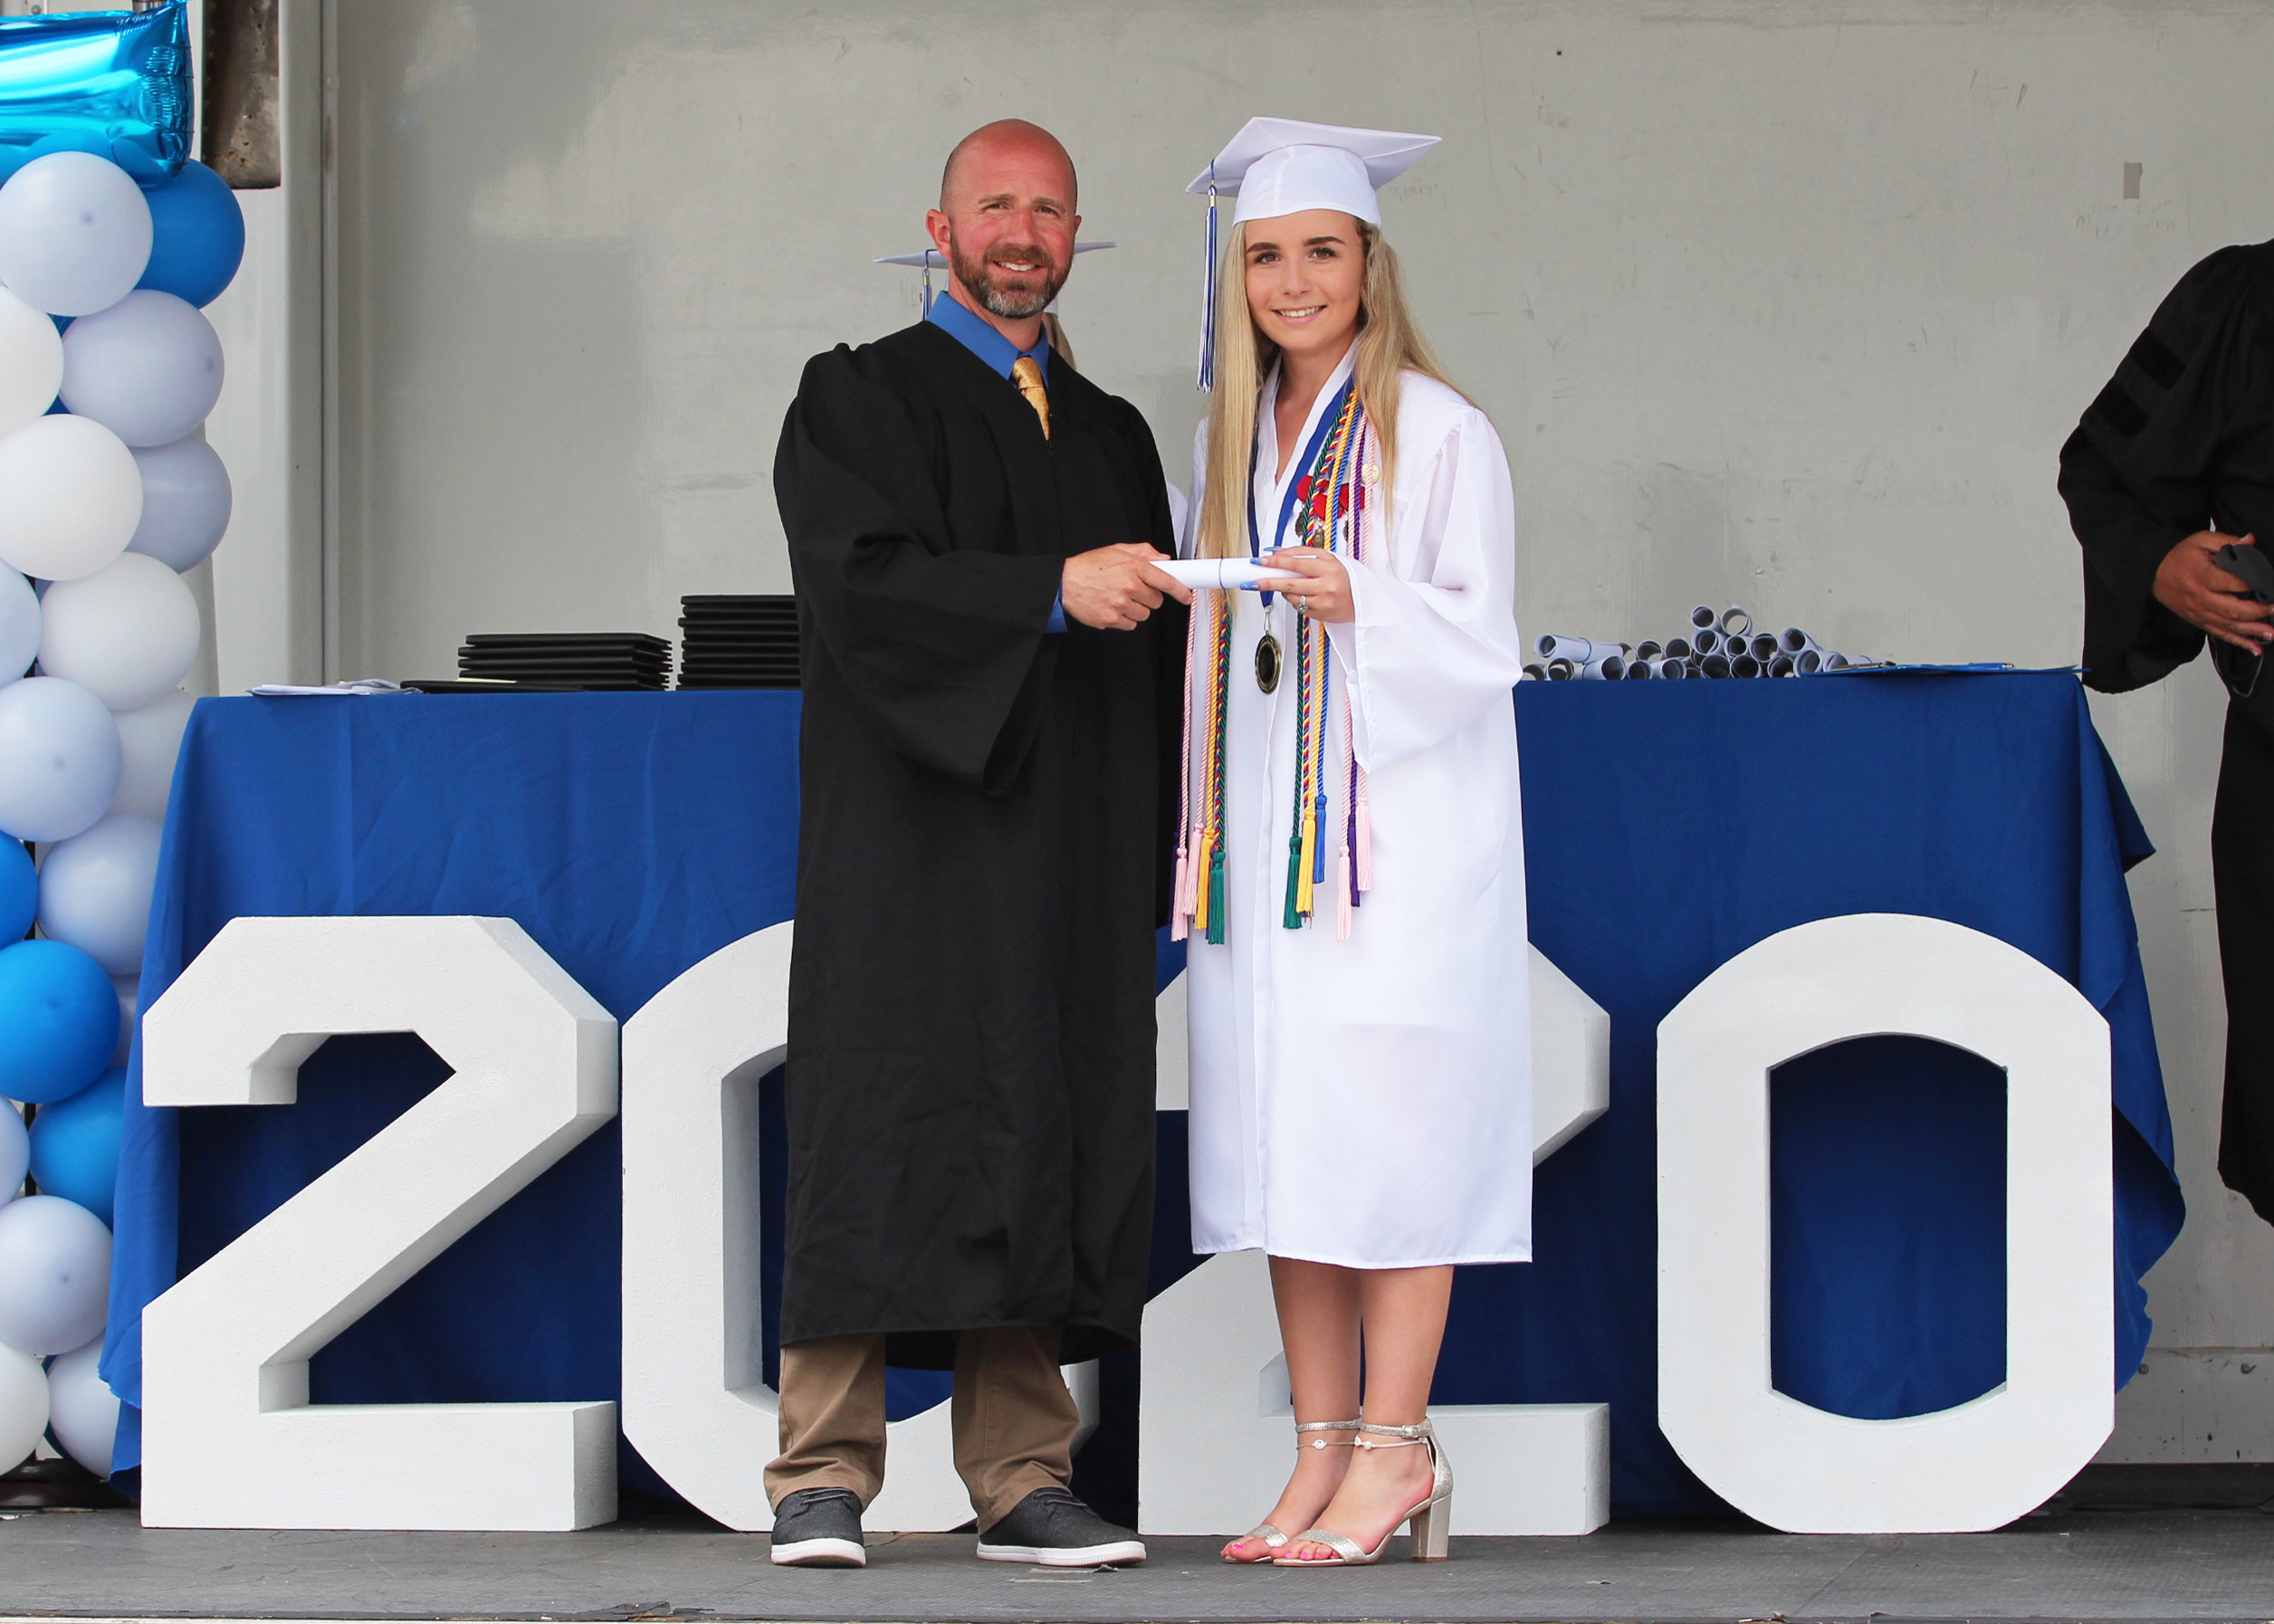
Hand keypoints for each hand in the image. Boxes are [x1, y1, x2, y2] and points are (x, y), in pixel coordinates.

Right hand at [1062, 544, 1190, 630]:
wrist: (1063, 583)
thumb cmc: (1088, 567)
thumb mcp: (1116, 550)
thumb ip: (1143, 552)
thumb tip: (1163, 559)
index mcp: (1133, 567)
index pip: (1166, 581)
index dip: (1180, 591)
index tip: (1186, 596)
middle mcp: (1128, 586)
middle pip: (1156, 601)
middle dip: (1148, 597)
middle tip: (1133, 591)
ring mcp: (1120, 605)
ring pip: (1144, 615)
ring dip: (1136, 609)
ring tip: (1119, 598)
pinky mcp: (1111, 619)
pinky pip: (1130, 625)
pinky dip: (1124, 619)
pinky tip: (1112, 608)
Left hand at [1265, 548, 1353, 623]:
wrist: (1361, 601)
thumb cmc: (1344, 577)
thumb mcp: (1328, 558)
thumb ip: (1302, 553)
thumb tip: (1277, 551)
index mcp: (1328, 569)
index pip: (1296, 564)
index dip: (1275, 562)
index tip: (1260, 561)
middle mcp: (1325, 587)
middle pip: (1289, 584)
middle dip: (1267, 582)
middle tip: (1251, 581)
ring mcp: (1321, 603)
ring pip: (1291, 597)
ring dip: (1283, 590)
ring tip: (1291, 583)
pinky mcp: (1318, 615)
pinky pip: (1297, 606)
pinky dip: (1294, 599)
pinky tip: (1304, 594)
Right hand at [2153, 531, 2273, 652]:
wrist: (2153, 572)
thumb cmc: (2178, 557)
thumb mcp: (2202, 541)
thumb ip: (2228, 542)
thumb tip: (2251, 541)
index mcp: (2202, 576)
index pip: (2232, 582)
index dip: (2253, 584)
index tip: (2270, 583)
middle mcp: (2200, 597)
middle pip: (2233, 609)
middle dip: (2258, 611)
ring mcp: (2199, 612)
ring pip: (2229, 625)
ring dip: (2252, 631)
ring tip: (2271, 633)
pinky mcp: (2199, 620)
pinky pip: (2220, 634)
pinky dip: (2238, 642)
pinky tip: (2254, 648)